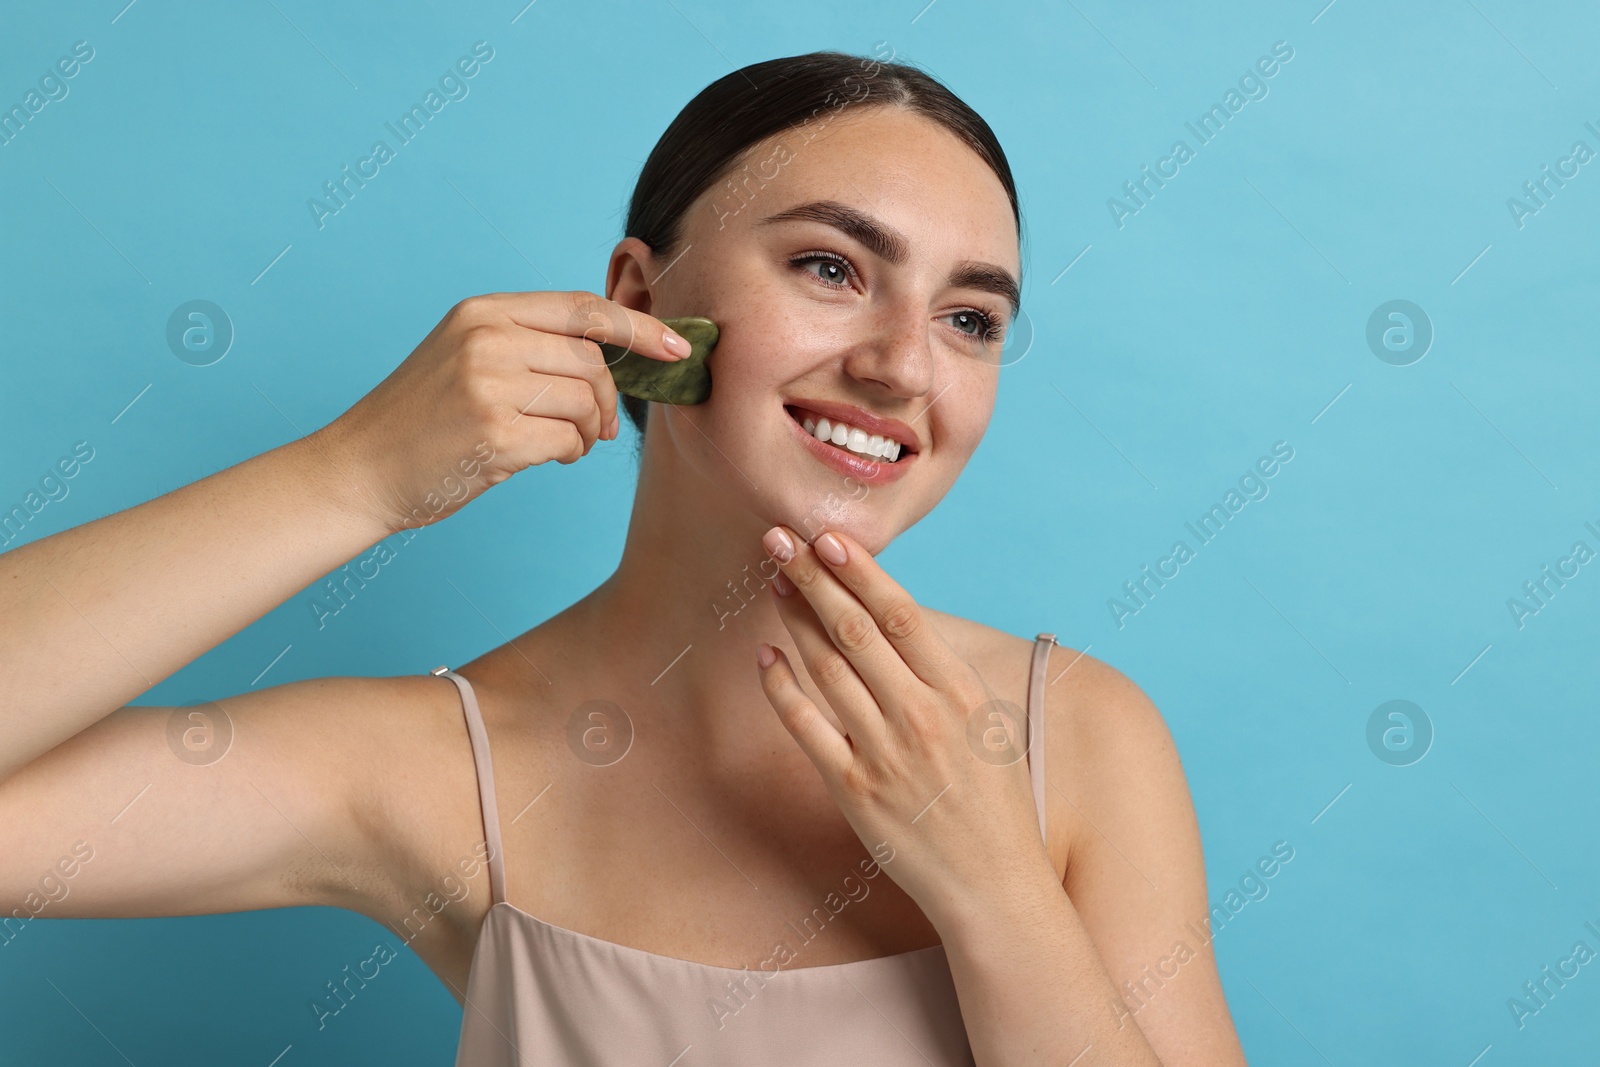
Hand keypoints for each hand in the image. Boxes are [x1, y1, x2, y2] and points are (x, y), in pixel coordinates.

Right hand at [317, 290, 690, 533]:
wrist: (360, 469)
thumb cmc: (422, 421)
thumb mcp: (467, 356)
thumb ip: (529, 344)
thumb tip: (614, 358)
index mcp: (483, 311)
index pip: (583, 307)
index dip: (639, 326)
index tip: (676, 348)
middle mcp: (487, 338)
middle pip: (593, 360)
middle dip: (609, 400)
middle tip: (599, 428)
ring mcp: (488, 384)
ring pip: (587, 401)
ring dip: (590, 432)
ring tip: (566, 445)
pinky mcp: (494, 433)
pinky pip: (569, 439)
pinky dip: (571, 454)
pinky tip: (549, 458)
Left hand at [754, 525, 1055, 930]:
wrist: (994, 884)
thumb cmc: (996, 801)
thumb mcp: (989, 724)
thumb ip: (945, 676)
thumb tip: (899, 623)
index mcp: (960, 693)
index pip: (901, 615)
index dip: (860, 572)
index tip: (829, 537)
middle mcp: (920, 716)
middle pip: (854, 630)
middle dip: (812, 578)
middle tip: (779, 539)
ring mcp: (884, 753)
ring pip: (825, 668)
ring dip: (794, 618)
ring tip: (772, 582)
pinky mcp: (853, 789)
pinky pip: (805, 727)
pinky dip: (781, 687)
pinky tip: (766, 655)